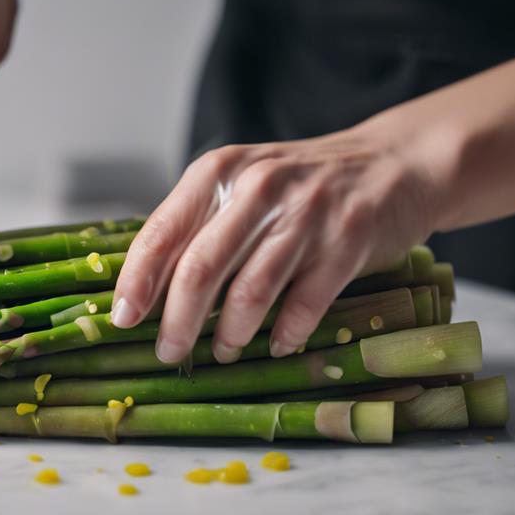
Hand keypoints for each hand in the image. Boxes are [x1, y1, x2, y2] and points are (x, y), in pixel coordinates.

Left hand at [110, 122, 443, 363]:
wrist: (392, 162)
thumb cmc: (298, 186)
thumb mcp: (240, 186)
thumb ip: (197, 225)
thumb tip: (143, 289)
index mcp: (218, 172)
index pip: (162, 233)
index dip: (137, 282)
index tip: (123, 320)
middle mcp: (257, 188)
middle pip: (199, 269)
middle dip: (177, 322)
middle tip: (169, 352)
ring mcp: (305, 214)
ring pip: (249, 292)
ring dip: (230, 334)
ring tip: (223, 352)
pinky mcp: (347, 242)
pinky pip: (304, 305)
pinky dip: (285, 334)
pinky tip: (277, 344)